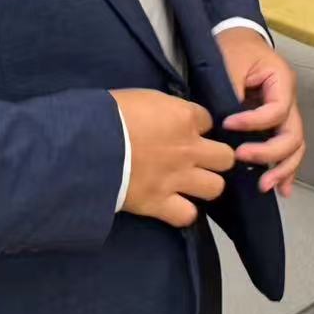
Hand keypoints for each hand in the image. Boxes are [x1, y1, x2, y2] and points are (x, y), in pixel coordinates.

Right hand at [110, 88, 235, 226]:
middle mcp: (189, 149)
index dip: (198, 126)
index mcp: (184, 117)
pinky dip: (182, 212)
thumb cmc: (110, 113)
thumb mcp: (143, 98)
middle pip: (225, 157)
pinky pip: (187, 215)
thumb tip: (167, 117)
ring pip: (215, 187)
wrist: (87, 144)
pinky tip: (174, 206)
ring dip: (204, 185)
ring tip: (190, 185)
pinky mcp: (159, 203)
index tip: (185, 130)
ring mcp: (177, 179)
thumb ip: (164, 109)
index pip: (209, 120)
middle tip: (198, 160)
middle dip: (215, 158)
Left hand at [218, 28, 306, 196]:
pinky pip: (287, 149)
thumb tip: (227, 124)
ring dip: (283, 168)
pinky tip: (282, 189)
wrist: (236, 40)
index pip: (277, 110)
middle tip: (243, 160)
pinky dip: (286, 169)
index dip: (254, 122)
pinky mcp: (276, 124)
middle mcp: (289, 100)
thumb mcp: (230, 63)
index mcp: (281, 81)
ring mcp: (285, 114)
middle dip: (271, 154)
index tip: (227, 125)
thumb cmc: (233, 49)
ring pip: (295, 146)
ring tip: (265, 186)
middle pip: (293, 134)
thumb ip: (232, 92)